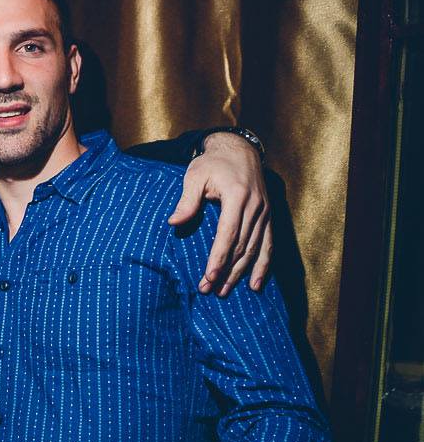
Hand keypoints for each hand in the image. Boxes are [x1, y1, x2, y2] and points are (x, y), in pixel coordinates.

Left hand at [168, 132, 272, 296]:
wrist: (239, 150)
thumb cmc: (212, 163)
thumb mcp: (195, 175)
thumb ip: (187, 199)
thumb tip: (173, 222)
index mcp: (237, 196)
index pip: (228, 233)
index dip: (219, 257)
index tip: (208, 276)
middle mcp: (255, 206)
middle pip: (241, 246)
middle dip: (226, 270)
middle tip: (209, 290)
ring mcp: (265, 212)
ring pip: (254, 249)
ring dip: (240, 273)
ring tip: (224, 291)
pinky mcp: (268, 216)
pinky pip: (268, 244)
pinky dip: (263, 265)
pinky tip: (255, 284)